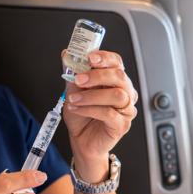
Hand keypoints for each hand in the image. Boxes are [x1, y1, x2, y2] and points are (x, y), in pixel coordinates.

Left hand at [62, 50, 137, 182]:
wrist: (81, 139)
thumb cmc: (82, 115)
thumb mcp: (73, 90)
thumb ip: (72, 73)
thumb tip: (66, 53)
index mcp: (115, 80)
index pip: (117, 63)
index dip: (105, 58)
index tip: (90, 58)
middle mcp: (125, 92)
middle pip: (119, 77)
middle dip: (97, 76)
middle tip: (78, 79)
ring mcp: (126, 109)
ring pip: (116, 95)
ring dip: (91, 96)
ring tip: (74, 99)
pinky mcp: (122, 125)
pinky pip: (109, 113)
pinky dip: (89, 110)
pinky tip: (77, 109)